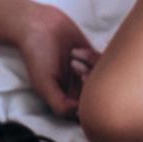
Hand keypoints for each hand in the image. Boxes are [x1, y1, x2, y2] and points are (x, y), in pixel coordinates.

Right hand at [15, 3, 98, 118]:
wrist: (38, 26)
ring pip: (103, 80)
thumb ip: (60, 105)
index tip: (78, 86)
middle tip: (76, 69)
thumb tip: (81, 116)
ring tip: (73, 57)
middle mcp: (79, 91)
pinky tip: (76, 50)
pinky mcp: (93, 59)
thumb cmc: (37, 56)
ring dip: (90, 68)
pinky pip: (105, 64)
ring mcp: (87, 74)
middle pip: (98, 97)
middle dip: (90, 83)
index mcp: (67, 101)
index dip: (87, 102)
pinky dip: (92, 56)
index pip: (87, 114)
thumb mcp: (44, 85)